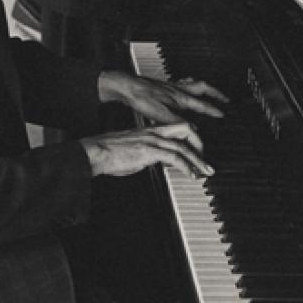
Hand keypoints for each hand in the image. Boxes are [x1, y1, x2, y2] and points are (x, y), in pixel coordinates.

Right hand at [80, 123, 213, 178]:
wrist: (96, 151)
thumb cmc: (110, 152)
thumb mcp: (134, 149)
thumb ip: (148, 152)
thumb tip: (157, 161)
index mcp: (150, 130)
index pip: (177, 127)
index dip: (191, 137)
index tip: (198, 150)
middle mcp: (154, 132)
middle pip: (186, 129)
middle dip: (200, 144)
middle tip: (206, 160)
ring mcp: (152, 140)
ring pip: (183, 146)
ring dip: (198, 160)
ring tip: (205, 171)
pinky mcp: (149, 151)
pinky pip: (174, 157)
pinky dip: (186, 166)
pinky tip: (191, 174)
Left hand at [98, 70, 227, 124]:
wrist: (128, 87)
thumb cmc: (142, 98)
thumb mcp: (161, 115)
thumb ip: (179, 123)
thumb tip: (193, 130)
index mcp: (180, 98)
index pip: (202, 105)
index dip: (213, 111)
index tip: (223, 114)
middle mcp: (178, 90)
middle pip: (203, 88)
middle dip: (216, 93)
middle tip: (225, 98)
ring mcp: (171, 86)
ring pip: (193, 83)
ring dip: (204, 87)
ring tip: (209, 91)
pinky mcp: (163, 86)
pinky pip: (181, 83)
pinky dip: (188, 85)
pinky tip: (183, 90)